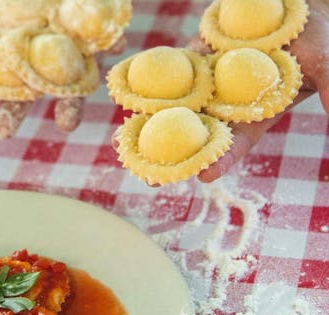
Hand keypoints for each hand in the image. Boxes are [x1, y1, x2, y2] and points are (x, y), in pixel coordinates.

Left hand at [0, 19, 126, 138]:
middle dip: (12, 114)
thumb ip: (98, 22)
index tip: (66, 125)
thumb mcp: (87, 4)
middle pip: (24, 91)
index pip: (68, 89)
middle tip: (2, 133)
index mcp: (64, 54)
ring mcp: (8, 41)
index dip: (68, 107)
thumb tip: (119, 44)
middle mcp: (35, 54)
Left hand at [112, 0, 328, 184]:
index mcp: (258, 111)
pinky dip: (155, 80)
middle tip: (149, 176)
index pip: (238, 141)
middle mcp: (230, 100)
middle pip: (199, 131)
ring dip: (154, 120)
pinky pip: (175, 70)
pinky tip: (131, 94)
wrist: (300, 7)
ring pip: (180, 103)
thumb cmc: (319, 37)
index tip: (204, 176)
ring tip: (126, 139)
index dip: (222, 158)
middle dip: (175, 153)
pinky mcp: (201, 56)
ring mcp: (214, 79)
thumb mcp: (326, 65)